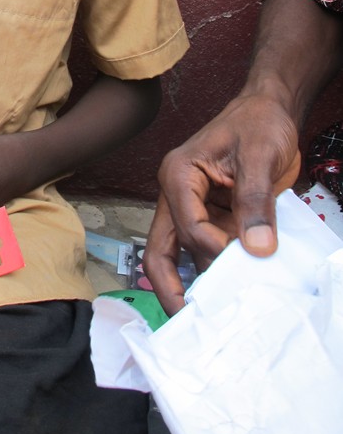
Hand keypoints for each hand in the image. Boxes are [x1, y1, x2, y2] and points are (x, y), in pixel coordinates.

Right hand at [143, 91, 300, 315]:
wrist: (271, 111)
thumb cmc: (259, 123)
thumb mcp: (259, 157)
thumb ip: (255, 201)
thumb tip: (257, 249)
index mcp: (178, 175)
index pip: (186, 225)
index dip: (213, 248)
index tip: (245, 256)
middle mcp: (177, 195)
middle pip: (161, 249)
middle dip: (171, 287)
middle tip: (189, 322)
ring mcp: (193, 208)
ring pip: (186, 255)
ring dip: (205, 279)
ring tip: (224, 310)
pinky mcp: (212, 217)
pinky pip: (210, 250)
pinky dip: (222, 270)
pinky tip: (238, 288)